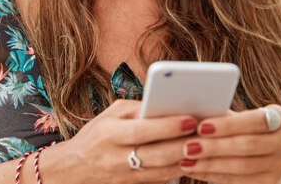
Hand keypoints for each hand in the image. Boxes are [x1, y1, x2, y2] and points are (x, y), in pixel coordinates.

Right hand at [57, 99, 198, 183]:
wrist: (75, 169)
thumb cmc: (96, 136)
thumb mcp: (110, 115)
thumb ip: (137, 109)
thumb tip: (166, 104)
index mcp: (109, 134)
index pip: (142, 130)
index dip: (168, 126)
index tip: (190, 118)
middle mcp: (115, 157)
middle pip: (157, 154)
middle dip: (184, 144)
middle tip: (205, 133)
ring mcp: (124, 177)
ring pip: (162, 172)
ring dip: (185, 160)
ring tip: (204, 146)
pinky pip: (160, 181)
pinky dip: (177, 171)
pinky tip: (190, 160)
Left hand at [179, 105, 280, 183]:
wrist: (269, 156)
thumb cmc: (245, 128)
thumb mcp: (241, 118)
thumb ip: (224, 113)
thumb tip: (191, 109)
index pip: (255, 120)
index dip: (228, 125)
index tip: (201, 126)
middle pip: (247, 145)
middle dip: (214, 147)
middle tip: (187, 147)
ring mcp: (280, 167)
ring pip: (241, 167)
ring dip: (210, 164)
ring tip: (186, 160)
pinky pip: (237, 181)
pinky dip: (212, 175)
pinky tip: (193, 169)